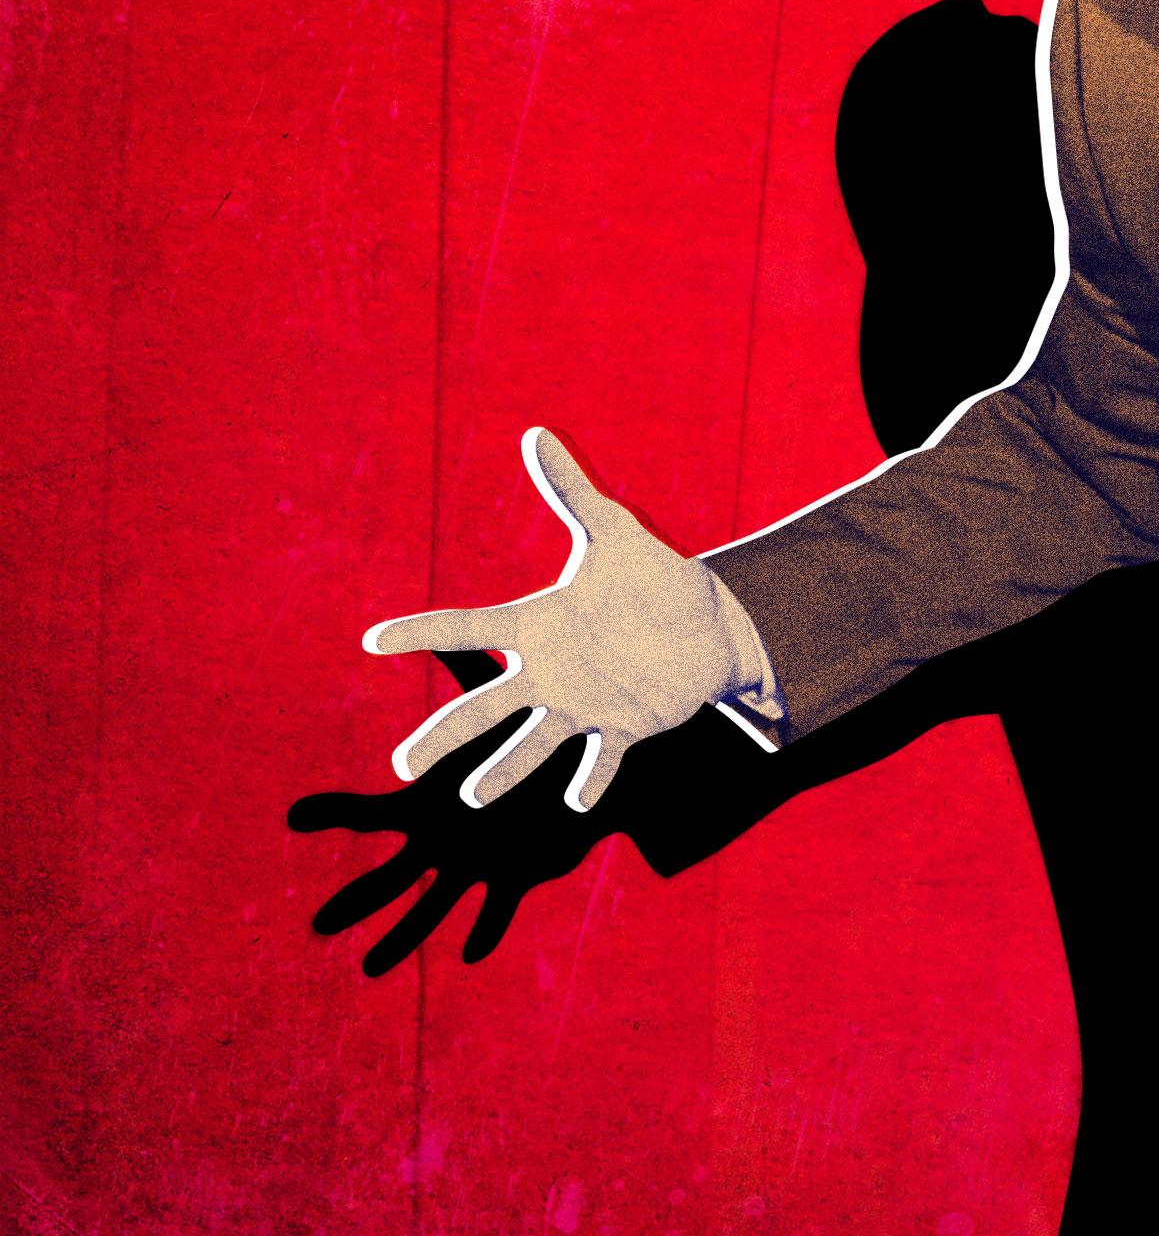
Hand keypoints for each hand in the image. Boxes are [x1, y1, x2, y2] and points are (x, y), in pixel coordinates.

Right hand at [289, 687, 613, 971]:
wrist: (582, 766)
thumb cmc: (528, 733)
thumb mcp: (494, 696)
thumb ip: (464, 662)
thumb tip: (436, 624)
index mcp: (428, 805)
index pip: (370, 813)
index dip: (332, 814)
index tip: (291, 816)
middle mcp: (443, 842)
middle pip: (390, 877)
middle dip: (354, 901)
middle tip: (317, 926)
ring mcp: (477, 863)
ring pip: (433, 906)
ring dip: (403, 937)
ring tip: (368, 968)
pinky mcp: (518, 875)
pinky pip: (498, 908)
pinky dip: (486, 928)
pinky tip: (469, 953)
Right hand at [365, 428, 766, 809]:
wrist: (708, 622)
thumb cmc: (651, 579)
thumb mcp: (613, 531)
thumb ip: (572, 490)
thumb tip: (535, 433)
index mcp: (539, 625)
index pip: (468, 628)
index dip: (423, 632)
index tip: (373, 640)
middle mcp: (551, 672)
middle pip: (485, 708)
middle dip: (444, 737)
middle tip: (402, 767)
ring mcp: (585, 703)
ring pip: (534, 744)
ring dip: (506, 772)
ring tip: (474, 799)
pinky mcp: (625, 725)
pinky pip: (603, 759)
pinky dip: (592, 779)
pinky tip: (578, 801)